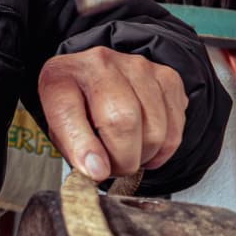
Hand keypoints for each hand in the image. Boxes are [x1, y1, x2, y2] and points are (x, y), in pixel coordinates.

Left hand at [36, 48, 188, 181]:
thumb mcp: (61, 131)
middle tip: (114, 168)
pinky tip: (146, 145)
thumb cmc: (79, 110)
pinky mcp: (167, 78)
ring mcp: (138, 68)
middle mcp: (100, 65)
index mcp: (61, 77)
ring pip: (154, 131)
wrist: (102, 82)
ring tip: (128, 153)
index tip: (95, 171)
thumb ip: (74, 151)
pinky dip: (162, 151)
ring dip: (143, 156)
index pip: (68, 110)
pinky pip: (174, 131)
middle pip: (122, 120)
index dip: (82, 146)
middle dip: (122, 159)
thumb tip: (97, 170)